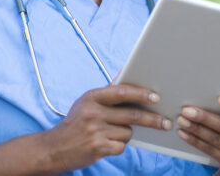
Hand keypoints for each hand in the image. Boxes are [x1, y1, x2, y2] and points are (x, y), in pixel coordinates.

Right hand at [43, 84, 172, 171]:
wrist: (53, 148)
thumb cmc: (75, 122)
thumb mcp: (87, 102)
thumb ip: (108, 91)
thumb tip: (125, 72)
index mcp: (92, 97)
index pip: (122, 92)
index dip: (141, 94)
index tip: (156, 97)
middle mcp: (93, 112)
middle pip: (132, 114)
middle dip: (152, 119)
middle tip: (166, 122)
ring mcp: (95, 131)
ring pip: (127, 132)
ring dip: (126, 134)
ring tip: (112, 133)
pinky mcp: (98, 148)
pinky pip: (121, 146)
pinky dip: (118, 146)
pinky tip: (107, 144)